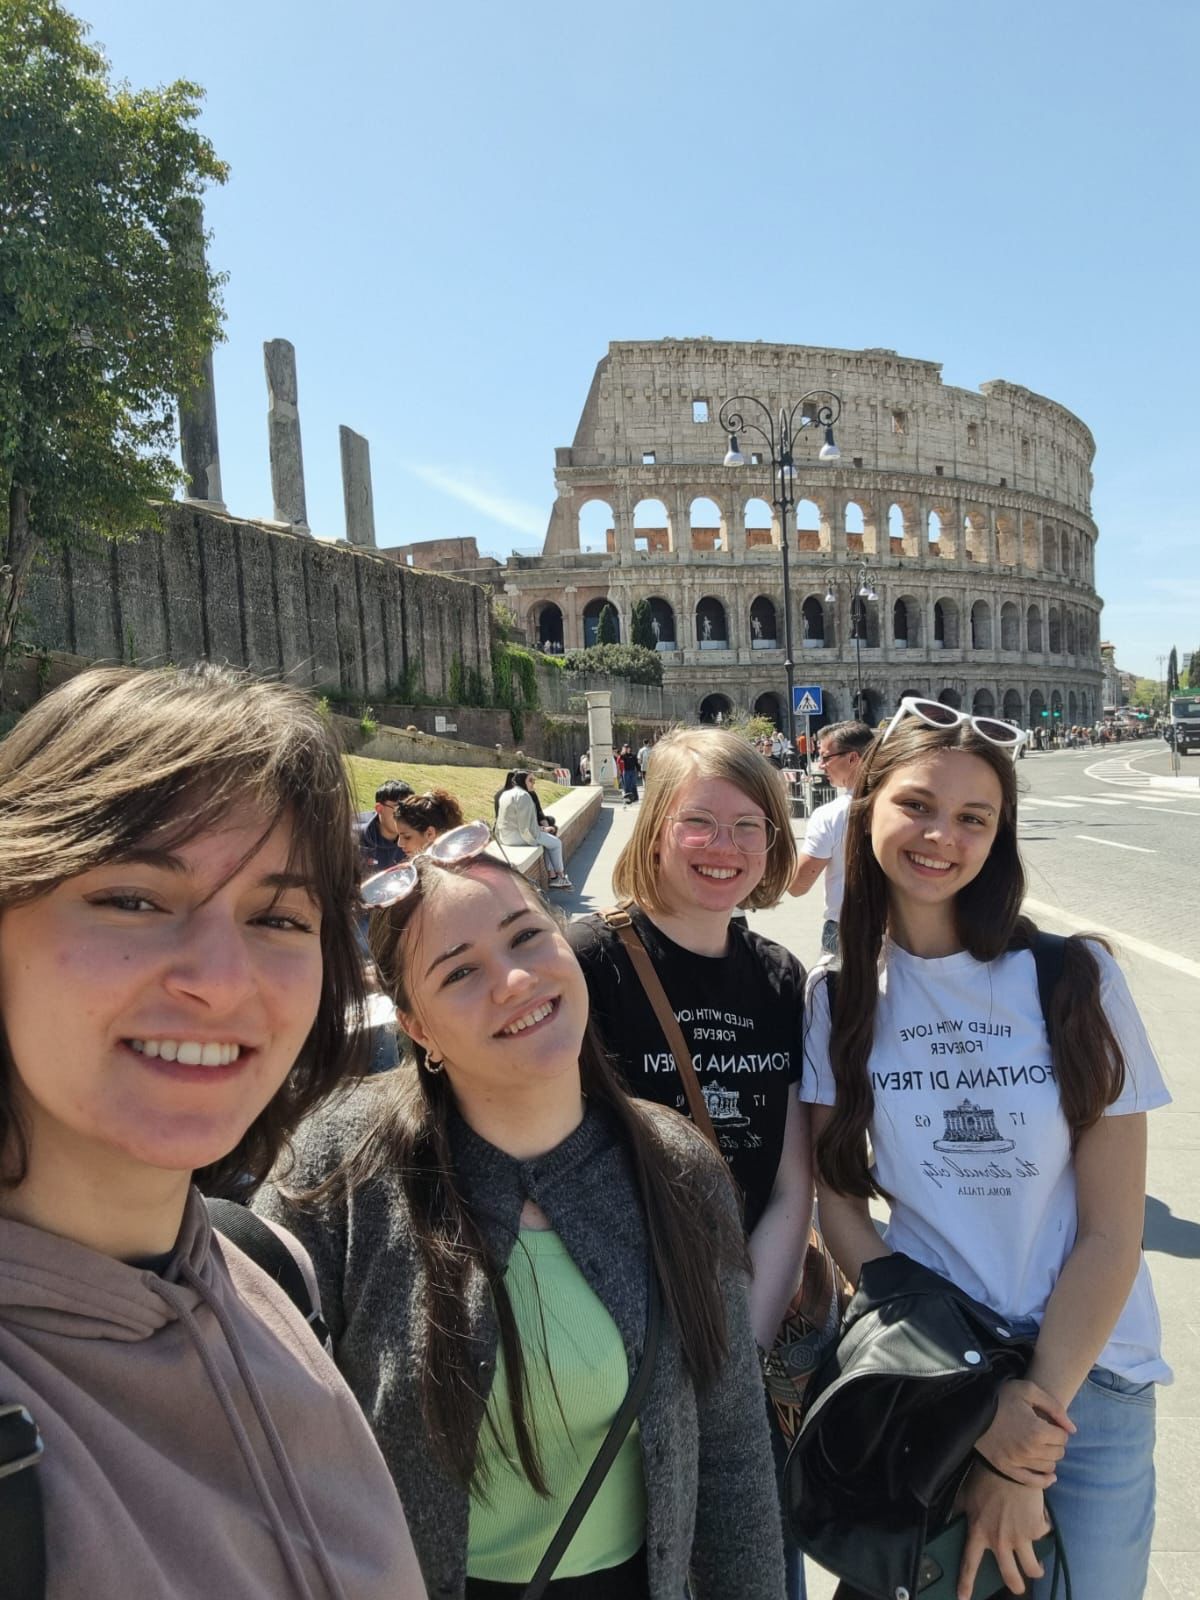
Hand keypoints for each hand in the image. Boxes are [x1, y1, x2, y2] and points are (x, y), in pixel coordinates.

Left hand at [955, 1467, 1050, 1598]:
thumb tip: (949, 1520)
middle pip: (1010, 1577)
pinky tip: (1038, 1520)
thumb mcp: (966, 1497)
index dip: (966, 1584)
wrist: (1008, 1464)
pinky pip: (1042, 1537)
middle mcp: (999, 1541)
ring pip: (1031, 1568)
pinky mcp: (1035, 1529)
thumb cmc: (985, 1478)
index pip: (969, 1564)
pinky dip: (1041, 1531)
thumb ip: (960, 1513)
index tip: (963, 1598)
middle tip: (1018, 1585)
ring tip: (1035, 1566)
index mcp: (978, 1533)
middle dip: (1016, 1585)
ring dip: (1035, 1569)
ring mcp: (1019, 1538)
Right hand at [973, 1378, 1073, 1485]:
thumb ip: (1054, 1407)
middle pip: (1058, 1453)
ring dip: (1049, 1457)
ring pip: (1049, 1467)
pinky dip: (1044, 1480)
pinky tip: (1049, 1476)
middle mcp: (1030, 1450)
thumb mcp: (1028, 1390)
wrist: (971, 1409)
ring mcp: (1018, 1462)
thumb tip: (1072, 1429)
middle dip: (1055, 1443)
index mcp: (1037, 1430)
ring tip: (1041, 1446)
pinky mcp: (1007, 1469)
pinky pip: (1033, 1483)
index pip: (1063, 1437)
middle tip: (1045, 1434)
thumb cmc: (1001, 1397)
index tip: (1049, 1423)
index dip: (1059, 1428)